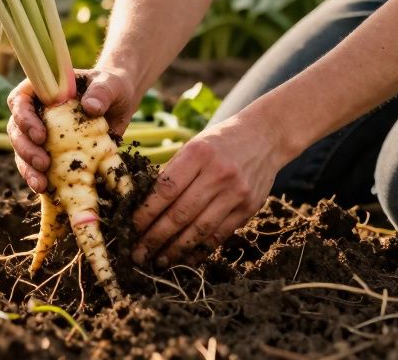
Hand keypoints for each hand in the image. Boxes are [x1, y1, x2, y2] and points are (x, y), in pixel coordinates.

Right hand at [6, 66, 136, 192]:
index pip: (19, 100)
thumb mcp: (110, 84)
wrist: (120, 103)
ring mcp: (41, 132)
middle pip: (16, 130)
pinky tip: (47, 191)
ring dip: (28, 169)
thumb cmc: (111, 86)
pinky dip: (39, 178)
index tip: (41, 135)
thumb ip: (101, 92)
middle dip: (26, 149)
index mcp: (41, 89)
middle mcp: (35, 111)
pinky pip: (37, 167)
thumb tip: (90, 107)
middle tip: (42, 164)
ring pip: (22, 152)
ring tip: (41, 185)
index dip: (24, 119)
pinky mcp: (51, 152)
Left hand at [131, 111, 290, 267]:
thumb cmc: (220, 141)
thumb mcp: (194, 146)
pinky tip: (186, 258)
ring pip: (199, 230)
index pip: (165, 190)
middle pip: (180, 214)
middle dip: (155, 237)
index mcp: (198, 154)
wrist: (266, 137)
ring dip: (176, 249)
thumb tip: (143, 204)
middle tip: (138, 254)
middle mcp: (218, 174)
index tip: (131, 227)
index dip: (146, 213)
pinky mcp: (248, 208)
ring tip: (159, 261)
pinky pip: (220, 235)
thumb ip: (173, 172)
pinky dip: (200, 249)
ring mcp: (236, 193)